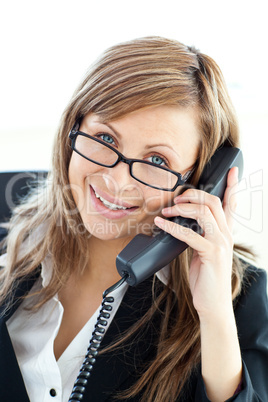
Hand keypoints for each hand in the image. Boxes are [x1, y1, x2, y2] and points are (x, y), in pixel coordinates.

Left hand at [154, 167, 238, 320]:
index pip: (231, 204)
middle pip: (213, 202)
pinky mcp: (211, 253)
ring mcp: (221, 243)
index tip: (231, 170)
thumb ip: (198, 235)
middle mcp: (226, 235)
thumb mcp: (203, 251)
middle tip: (177, 198)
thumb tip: (181, 223)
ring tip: (167, 211)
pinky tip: (161, 224)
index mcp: (225, 233)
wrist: (213, 304)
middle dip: (194, 194)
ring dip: (182, 208)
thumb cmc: (206, 277)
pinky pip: (190, 234)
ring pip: (204, 213)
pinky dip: (172, 227)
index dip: (232, 186)